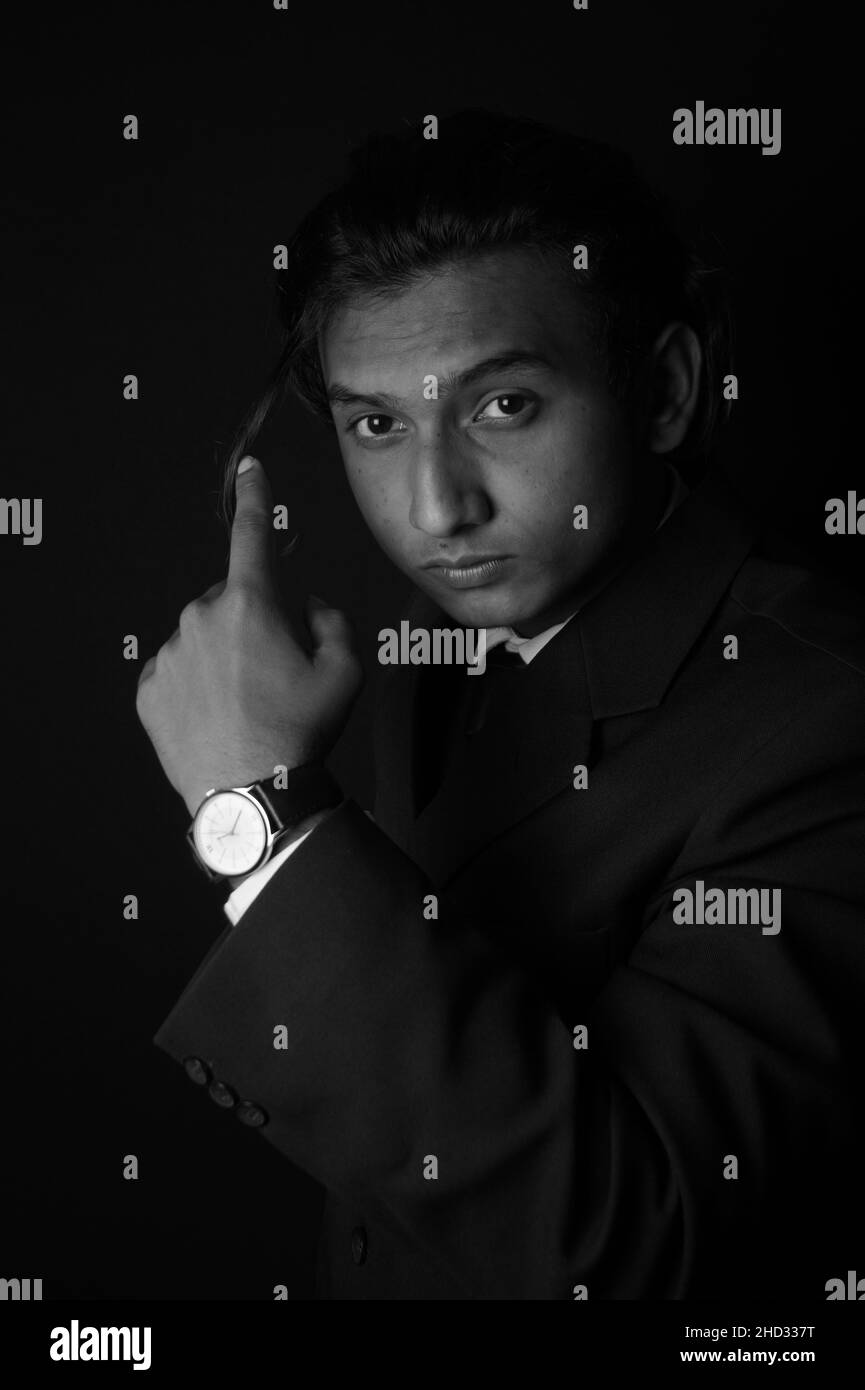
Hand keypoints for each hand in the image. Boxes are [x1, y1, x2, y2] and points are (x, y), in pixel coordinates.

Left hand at [135, 456, 362, 816]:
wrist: (252, 795)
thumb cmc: (301, 733)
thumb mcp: (346, 671)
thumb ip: (332, 621)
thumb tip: (309, 605)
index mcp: (251, 605)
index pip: (252, 535)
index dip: (254, 497)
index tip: (250, 468)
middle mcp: (201, 619)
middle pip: (232, 601)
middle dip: (254, 623)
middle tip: (277, 674)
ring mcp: (169, 656)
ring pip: (202, 638)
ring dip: (224, 658)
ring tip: (249, 706)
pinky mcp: (149, 691)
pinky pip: (178, 673)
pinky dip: (198, 687)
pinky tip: (220, 718)